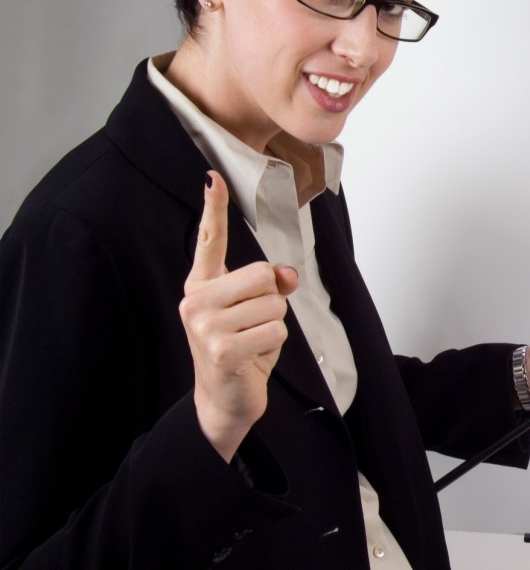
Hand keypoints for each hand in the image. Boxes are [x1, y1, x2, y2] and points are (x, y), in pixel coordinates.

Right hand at [179, 171, 298, 461]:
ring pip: (273, 304)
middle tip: (253, 325)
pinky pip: (275, 330)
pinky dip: (275, 344)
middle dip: (271, 300)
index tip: (212, 176)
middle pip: (261, 275)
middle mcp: (196, 301)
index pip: (210, 241)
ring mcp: (205, 326)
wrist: (226, 399)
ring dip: (274, 326)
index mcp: (202, 285)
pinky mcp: (221, 349)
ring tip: (251, 343)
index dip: (213, 208)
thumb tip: (287, 276)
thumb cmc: (241, 350)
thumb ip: (269, 285)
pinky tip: (253, 357)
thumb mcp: (256, 312)